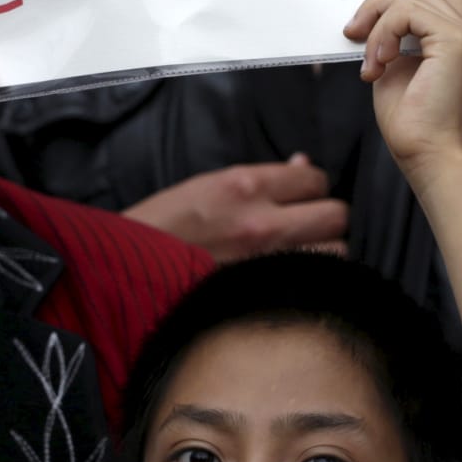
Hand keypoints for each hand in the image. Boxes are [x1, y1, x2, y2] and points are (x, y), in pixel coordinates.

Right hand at [123, 156, 348, 261]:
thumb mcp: (203, 186)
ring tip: (308, 253)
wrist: (123, 275)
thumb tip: (303, 167)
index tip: (303, 195)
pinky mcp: (265, 295)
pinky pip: (317, 283)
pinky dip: (317, 279)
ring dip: (327, 251)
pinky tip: (300, 277)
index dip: (313, 186)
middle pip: (336, 214)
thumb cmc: (159, 229)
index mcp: (242, 185)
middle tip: (311, 224)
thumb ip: (258, 179)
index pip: (314, 178)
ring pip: (337, 252)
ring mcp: (267, 262)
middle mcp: (261, 221)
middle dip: (328, 217)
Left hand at [344, 0, 461, 182]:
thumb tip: (366, 21)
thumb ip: (391, 39)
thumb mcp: (394, 69)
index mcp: (459, 40)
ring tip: (369, 63)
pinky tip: (377, 64)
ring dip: (376, 27)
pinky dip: (383, 35)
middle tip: (351, 33)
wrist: (428, 155)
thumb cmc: (411, 123)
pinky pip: (406, 15)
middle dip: (376, 5)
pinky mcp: (455, 40)